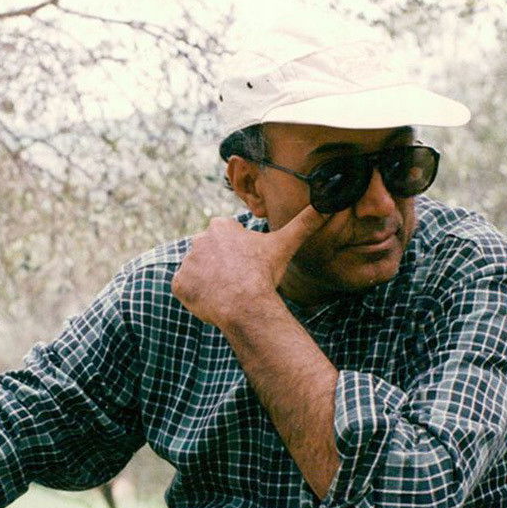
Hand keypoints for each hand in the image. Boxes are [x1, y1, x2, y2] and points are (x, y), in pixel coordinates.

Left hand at [171, 206, 325, 327]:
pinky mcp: (178, 284)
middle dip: (222, 266)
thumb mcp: (285, 244)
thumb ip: (304, 223)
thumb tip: (328, 204)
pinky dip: (197, 297)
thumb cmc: (263, 273)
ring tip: (228, 293)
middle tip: (239, 281)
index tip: (248, 265)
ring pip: (198, 272)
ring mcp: (186, 262)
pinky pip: (186, 289)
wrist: (243, 303)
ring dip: (209, 281)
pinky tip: (213, 302)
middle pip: (211, 255)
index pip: (227, 238)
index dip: (239, 253)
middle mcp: (198, 239)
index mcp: (220, 226)